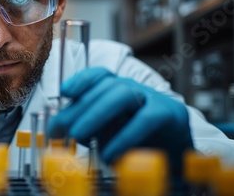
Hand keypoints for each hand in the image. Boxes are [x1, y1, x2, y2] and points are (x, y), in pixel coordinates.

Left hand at [49, 67, 192, 175]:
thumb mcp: (106, 132)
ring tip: (79, 136)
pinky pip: (144, 120)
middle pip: (106, 85)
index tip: (64, 92)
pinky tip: (109, 154)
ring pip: (123, 94)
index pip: (99, 75)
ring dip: (95, 114)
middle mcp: (135, 88)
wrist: (176, 158)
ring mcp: (153, 98)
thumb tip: (57, 128)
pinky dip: (123, 137)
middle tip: (64, 128)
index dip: (81, 79)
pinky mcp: (170, 114)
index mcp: (118, 89)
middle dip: (81, 106)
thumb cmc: (137, 143)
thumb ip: (84, 126)